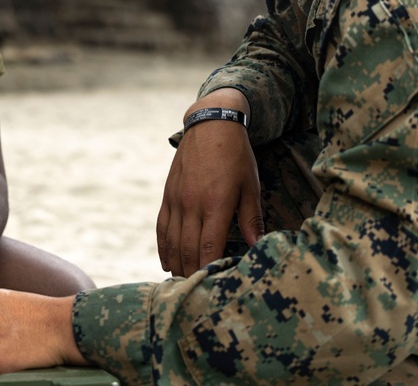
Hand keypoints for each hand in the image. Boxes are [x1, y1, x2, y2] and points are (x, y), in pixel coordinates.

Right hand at [158, 94, 261, 276]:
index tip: (210, 287)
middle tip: (196, 293)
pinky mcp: (168, 194)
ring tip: (182, 283)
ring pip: (172, 240)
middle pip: (187, 248)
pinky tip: (167, 261)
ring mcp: (176, 199)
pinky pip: (162, 226)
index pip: (207, 246)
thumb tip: (256, 246)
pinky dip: (163, 246)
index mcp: (215, 203)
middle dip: (191, 273)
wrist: (210, 124)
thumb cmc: (236, 156)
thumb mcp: (250, 185)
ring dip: (176, 264)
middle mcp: (191, 203)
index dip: (207, 269)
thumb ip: (250, 218)